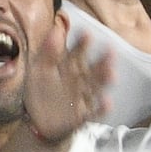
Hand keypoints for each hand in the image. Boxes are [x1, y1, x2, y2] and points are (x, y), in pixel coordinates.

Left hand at [13, 13, 106, 143]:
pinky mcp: (85, 114)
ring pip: (98, 86)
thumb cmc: (40, 92)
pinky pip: (95, 111)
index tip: (86, 33)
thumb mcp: (39, 71)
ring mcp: (84, 96)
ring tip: (111, 74)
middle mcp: (81, 79)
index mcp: (69, 66)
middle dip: (102, 60)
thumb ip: (47, 52)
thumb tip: (55, 29)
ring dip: (105, 80)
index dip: (82, 43)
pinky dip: (102, 108)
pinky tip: (106, 102)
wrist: (38, 123)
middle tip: (110, 50)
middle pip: (93, 67)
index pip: (78, 51)